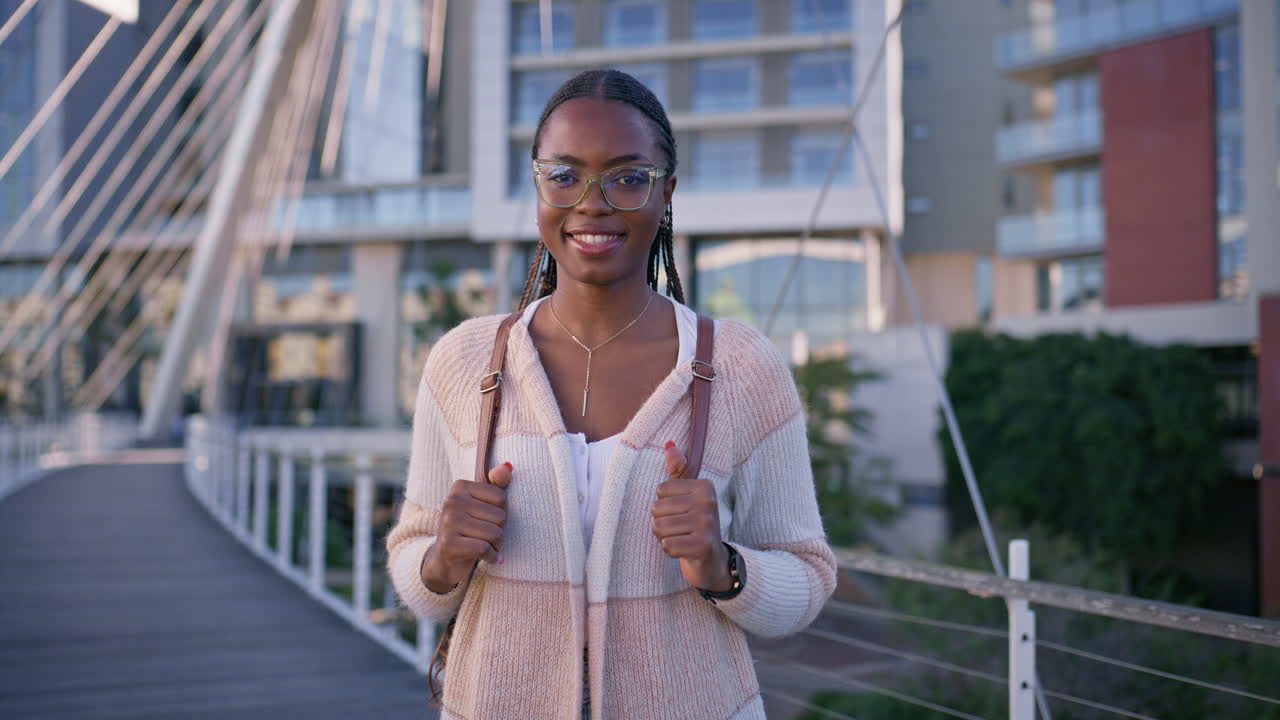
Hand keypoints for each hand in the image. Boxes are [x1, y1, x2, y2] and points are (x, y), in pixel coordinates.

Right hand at [420, 462, 511, 593]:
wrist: (445, 559)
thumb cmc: (470, 528)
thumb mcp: (483, 505)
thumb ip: (497, 485)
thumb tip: (508, 466)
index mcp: (460, 487)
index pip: (501, 498)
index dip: (501, 513)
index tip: (488, 520)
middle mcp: (452, 501)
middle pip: (500, 516)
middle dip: (500, 531)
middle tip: (486, 536)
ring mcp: (448, 522)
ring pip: (494, 533)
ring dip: (496, 545)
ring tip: (486, 546)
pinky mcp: (449, 544)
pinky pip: (484, 548)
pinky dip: (491, 556)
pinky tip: (485, 557)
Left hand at [651, 441, 732, 592]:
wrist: (713, 560)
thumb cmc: (695, 524)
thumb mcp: (687, 496)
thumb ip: (678, 471)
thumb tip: (669, 444)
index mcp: (704, 486)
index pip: (660, 490)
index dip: (664, 505)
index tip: (681, 513)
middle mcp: (708, 502)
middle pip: (657, 509)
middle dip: (662, 523)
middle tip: (681, 529)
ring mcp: (707, 524)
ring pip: (659, 528)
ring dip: (665, 537)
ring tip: (682, 539)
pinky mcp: (702, 545)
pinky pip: (667, 545)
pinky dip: (670, 550)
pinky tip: (683, 550)